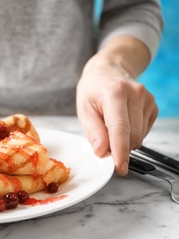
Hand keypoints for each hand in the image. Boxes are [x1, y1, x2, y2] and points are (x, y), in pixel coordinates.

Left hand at [77, 54, 157, 175]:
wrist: (107, 72)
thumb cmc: (93, 91)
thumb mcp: (84, 110)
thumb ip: (93, 132)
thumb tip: (102, 152)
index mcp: (114, 93)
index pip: (120, 128)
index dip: (120, 151)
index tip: (120, 167)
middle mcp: (135, 94)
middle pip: (132, 135)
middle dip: (119, 148)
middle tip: (105, 145)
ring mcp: (147, 99)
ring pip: (140, 136)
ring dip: (125, 141)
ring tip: (111, 125)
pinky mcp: (153, 105)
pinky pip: (144, 131)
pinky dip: (132, 134)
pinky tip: (123, 121)